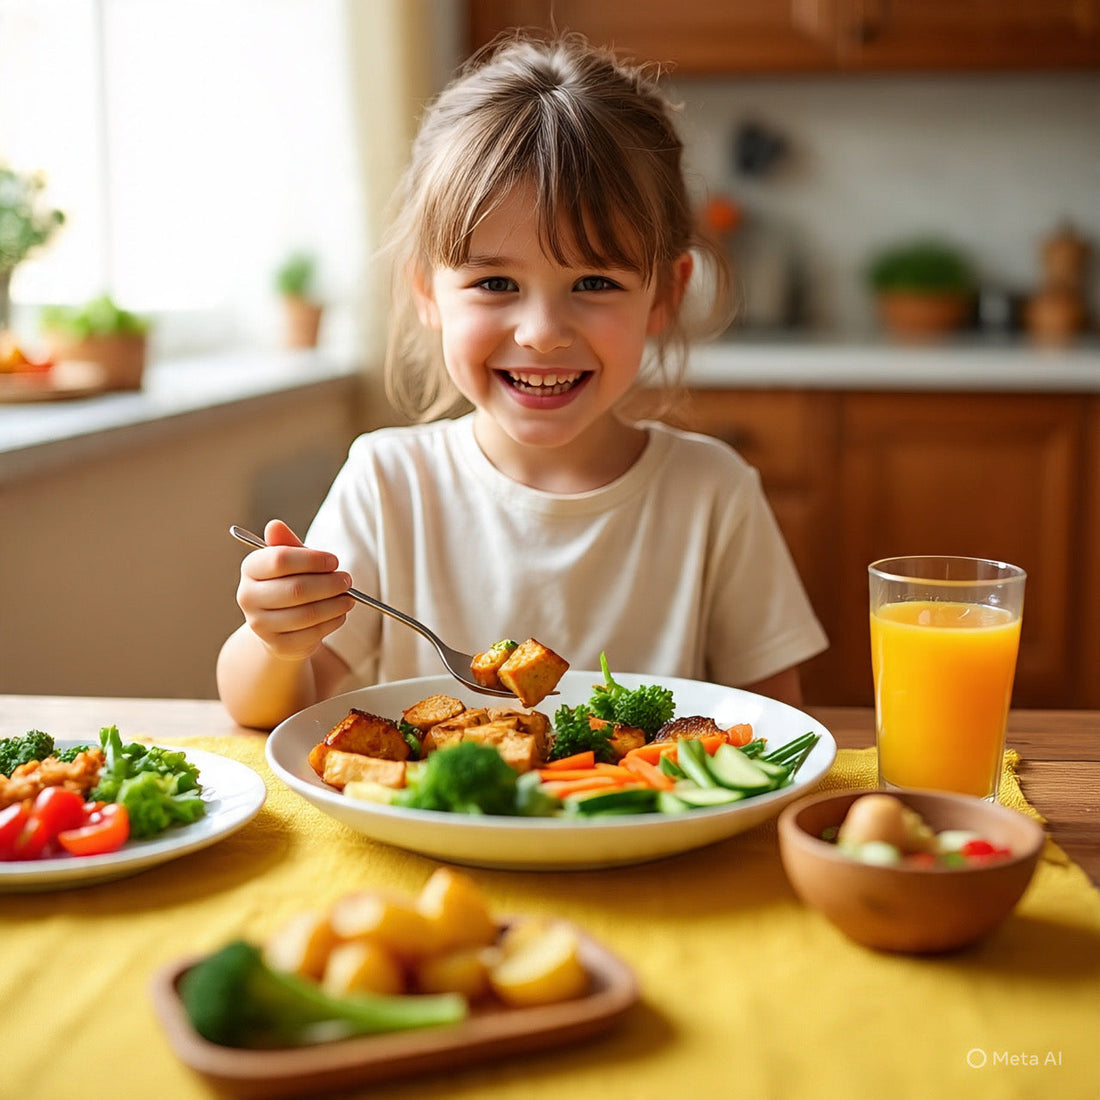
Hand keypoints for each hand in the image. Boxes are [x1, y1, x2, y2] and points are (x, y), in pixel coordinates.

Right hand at [235, 519, 353, 660]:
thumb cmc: (289, 583)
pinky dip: (332, 622)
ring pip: (306, 614)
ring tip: (349, 598)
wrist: (278, 625)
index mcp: (250, 569)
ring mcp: (260, 625)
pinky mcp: (278, 646)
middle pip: (296, 589)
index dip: (312, 559)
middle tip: (347, 580)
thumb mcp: (291, 561)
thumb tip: (275, 525)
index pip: (280, 560)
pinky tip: (340, 614)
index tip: (334, 561)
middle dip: (329, 584)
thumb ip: (288, 544)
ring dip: (335, 605)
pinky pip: (312, 634)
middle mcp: (248, 597)